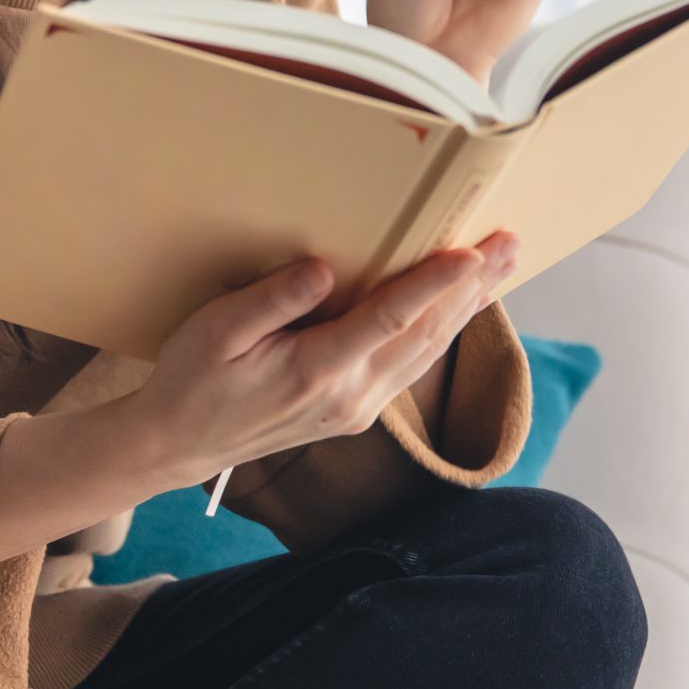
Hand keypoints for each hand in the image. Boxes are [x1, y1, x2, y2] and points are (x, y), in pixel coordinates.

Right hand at [122, 230, 524, 487]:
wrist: (176, 445)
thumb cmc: (191, 380)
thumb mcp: (216, 331)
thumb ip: (272, 300)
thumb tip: (326, 270)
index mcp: (316, 371)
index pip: (391, 320)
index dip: (434, 284)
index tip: (472, 253)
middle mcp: (350, 396)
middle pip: (426, 335)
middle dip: (473, 287)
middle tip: (512, 243)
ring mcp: (357, 408)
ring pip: (427, 352)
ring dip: (467, 307)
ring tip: (501, 267)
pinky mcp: (355, 411)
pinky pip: (411, 365)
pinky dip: (441, 330)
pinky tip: (456, 308)